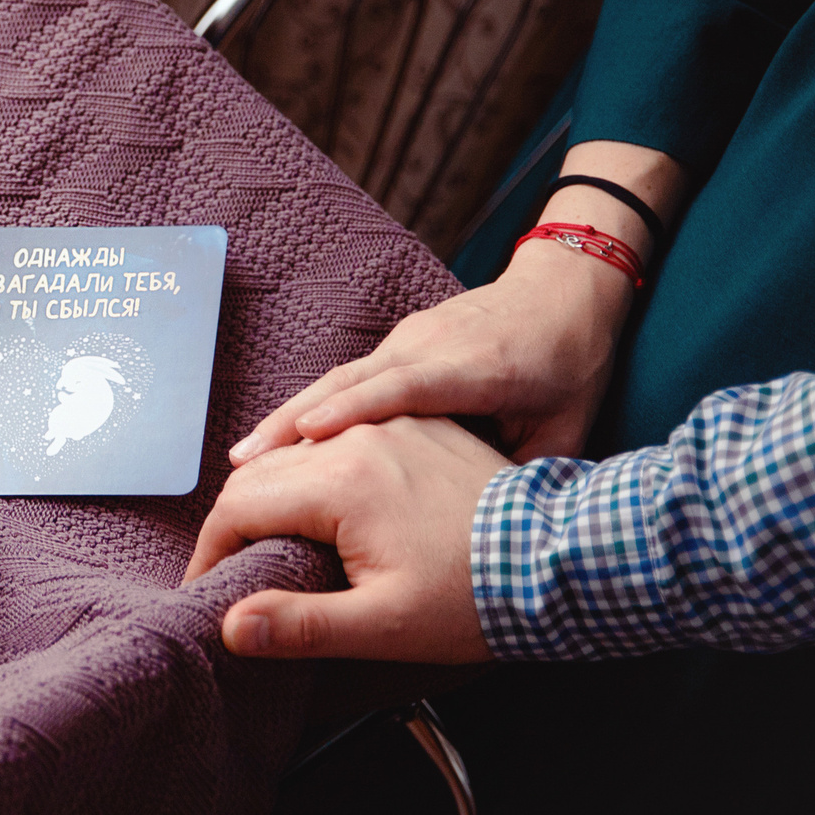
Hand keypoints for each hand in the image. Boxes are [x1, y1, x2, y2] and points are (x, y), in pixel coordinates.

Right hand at [186, 416, 502, 663]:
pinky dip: (313, 461)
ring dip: (269, 487)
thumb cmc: (479, 598)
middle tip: (223, 567)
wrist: (566, 556)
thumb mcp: (386, 625)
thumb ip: (300, 625)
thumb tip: (229, 626)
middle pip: (264, 471)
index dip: (210, 550)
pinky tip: (313, 492)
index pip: (239, 506)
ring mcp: (391, 424)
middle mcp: (359, 436)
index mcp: (341, 480)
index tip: (205, 588)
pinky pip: (343, 432)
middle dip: (232, 519)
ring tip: (254, 530)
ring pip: (299, 446)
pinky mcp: (418, 423)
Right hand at [226, 242, 633, 465]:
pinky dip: (309, 406)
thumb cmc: (572, 366)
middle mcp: (431, 345)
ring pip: (337, 377)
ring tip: (242, 458)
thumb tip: (476, 523)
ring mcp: (409, 337)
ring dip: (287, 415)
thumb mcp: (567, 429)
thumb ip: (523, 473)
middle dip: (291, 420)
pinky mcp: (399, 340)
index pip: (404, 389)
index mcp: (477, 369)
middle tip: (242, 464)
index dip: (353, 409)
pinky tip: (278, 441)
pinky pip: (346, 376)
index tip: (306, 433)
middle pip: (348, 381)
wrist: (566, 290)